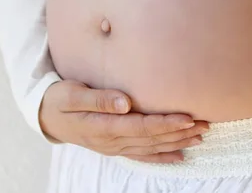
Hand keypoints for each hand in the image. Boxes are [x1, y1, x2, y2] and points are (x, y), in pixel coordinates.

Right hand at [39, 80, 208, 162]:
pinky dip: (162, 156)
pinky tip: (180, 156)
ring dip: (177, 143)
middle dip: (180, 132)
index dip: (166, 123)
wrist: (45, 116)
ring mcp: (114, 147)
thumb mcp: (72, 95)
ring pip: (151, 148)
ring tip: (200, 136)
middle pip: (152, 139)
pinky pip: (142, 155)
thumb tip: (125, 103)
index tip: (188, 117)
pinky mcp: (115, 147)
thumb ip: (99, 98)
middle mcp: (112, 141)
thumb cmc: (59, 99)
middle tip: (205, 124)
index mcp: (103, 127)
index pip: (141, 127)